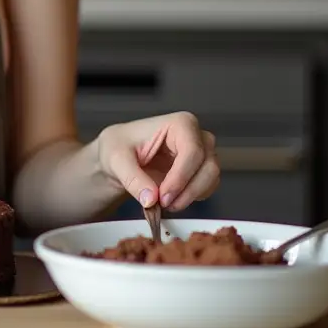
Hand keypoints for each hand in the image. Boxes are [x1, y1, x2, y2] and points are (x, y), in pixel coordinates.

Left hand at [95, 111, 219, 211]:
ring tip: (165, 204)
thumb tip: (151, 199)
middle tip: (164, 204)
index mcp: (179, 123)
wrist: (119, 157)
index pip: (192, 151)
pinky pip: (207, 187)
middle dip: (187, 190)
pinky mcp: (200, 170)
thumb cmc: (118, 147)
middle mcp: (195, 136)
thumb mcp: (116, 159)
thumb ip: (132, 178)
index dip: (180, 177)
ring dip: (190, 196)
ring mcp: (201, 153)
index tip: (163, 197)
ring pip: (211, 179)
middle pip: (208, 166)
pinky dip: (192, 198)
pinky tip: (172, 199)